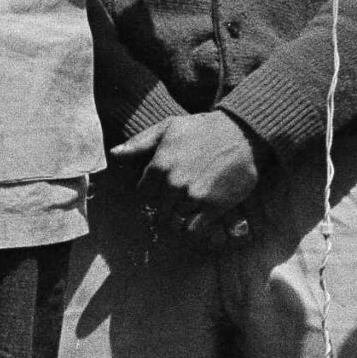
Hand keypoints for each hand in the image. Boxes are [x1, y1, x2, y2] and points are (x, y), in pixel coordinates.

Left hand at [111, 108, 267, 244]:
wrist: (242, 133)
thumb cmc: (203, 129)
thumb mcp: (169, 127)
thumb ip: (140, 142)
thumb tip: (114, 154)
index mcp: (159, 165)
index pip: (144, 194)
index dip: (153, 192)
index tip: (165, 188)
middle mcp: (173, 184)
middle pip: (159, 210)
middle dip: (167, 206)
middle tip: (179, 197)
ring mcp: (193, 197)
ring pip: (174, 221)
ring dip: (180, 216)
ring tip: (190, 205)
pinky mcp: (213, 207)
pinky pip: (193, 229)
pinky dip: (193, 227)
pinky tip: (199, 216)